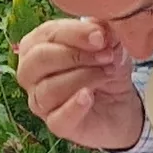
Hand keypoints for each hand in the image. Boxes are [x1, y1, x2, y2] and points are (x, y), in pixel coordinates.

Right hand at [11, 17, 146, 152]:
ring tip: (107, 73)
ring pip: (49, 88)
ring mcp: (40, 101)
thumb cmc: (104, 67)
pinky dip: (74, 106)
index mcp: (36, 46)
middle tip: (106, 56)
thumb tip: (99, 28)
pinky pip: (58, 117)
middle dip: (75, 55)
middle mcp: (30, 73)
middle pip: (39, 60)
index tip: (100, 36)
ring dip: (83, 77)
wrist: (121, 103)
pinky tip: (88, 96)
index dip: (74, 33)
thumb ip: (101, 31)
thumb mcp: (108, 43)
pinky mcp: (56, 124)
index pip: (46, 34)